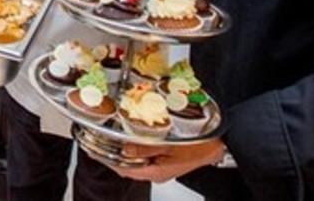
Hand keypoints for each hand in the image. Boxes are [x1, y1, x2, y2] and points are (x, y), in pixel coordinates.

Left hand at [101, 139, 225, 182]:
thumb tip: (126, 150)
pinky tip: (136, 140)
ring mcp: (161, 168)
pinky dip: (139, 150)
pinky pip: (146, 158)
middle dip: (116, 155)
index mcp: (155, 172)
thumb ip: (145, 149)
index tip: (97, 151)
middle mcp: (157, 173)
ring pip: (137, 162)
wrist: (216, 146)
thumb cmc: (198, 145)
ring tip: (115, 139)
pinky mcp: (165, 162)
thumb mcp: (169, 145)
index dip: (109, 161)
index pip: (125, 170)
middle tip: (103, 142)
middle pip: (129, 166)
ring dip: (127, 152)